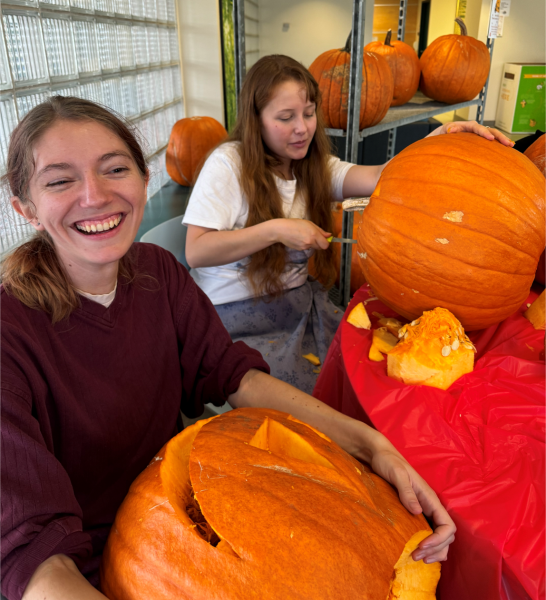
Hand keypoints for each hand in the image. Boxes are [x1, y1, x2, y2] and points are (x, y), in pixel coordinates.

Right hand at [273, 218, 330, 250]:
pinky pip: (306, 248)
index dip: (326, 243)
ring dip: (311, 243)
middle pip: (320, 247)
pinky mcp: (300, 249)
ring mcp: (305, 247)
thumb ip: (320, 230)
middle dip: (319, 243)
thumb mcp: (309, 223)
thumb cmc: (295, 223)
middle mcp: (310, 242)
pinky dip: (305, 244)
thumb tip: (329, 235)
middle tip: (313, 236)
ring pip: (313, 247)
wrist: (281, 230)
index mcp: (314, 234)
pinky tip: (299, 238)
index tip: (324, 239)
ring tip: (303, 235)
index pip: (325, 245)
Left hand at [370, 447, 455, 563]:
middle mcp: (430, 506)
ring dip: (433, 551)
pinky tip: (416, 551)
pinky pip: (427, 533)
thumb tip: (418, 512)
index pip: (448, 525)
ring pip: (439, 537)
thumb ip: (406, 492)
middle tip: (416, 557)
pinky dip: (427, 546)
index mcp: (430, 498)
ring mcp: (423, 510)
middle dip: (436, 549)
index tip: (422, 546)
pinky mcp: (414, 512)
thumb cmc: (388, 462)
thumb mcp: (397, 474)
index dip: (439, 540)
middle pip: (446, 536)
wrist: (379, 455)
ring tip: (417, 558)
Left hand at [435, 120, 513, 146]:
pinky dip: (496, 146)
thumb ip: (445, 130)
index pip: (476, 127)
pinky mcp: (476, 144)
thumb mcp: (438, 134)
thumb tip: (452, 129)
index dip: (484, 132)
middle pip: (488, 130)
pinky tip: (506, 151)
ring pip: (491, 136)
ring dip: (501, 140)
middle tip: (508, 144)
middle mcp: (471, 130)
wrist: (435, 144)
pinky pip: (488, 144)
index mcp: (463, 126)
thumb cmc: (436, 139)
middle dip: (499, 136)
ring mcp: (474, 137)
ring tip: (511, 146)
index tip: (490, 138)